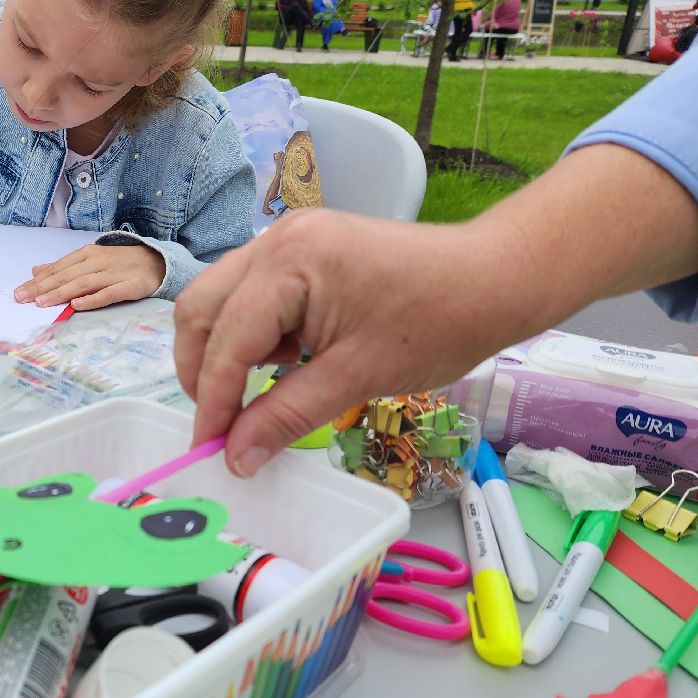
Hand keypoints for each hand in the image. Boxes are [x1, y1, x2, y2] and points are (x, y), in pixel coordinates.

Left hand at [13, 244, 165, 310]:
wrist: (157, 261)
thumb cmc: (119, 263)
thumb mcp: (89, 260)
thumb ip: (63, 266)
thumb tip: (35, 270)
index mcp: (86, 255)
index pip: (57, 268)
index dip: (37, 281)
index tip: (18, 292)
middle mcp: (97, 262)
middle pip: (65, 276)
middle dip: (41, 288)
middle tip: (21, 299)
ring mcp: (113, 274)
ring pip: (82, 283)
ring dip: (60, 293)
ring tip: (42, 303)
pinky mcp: (129, 286)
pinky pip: (108, 293)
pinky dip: (92, 299)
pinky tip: (77, 305)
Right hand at [174, 210, 512, 477]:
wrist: (496, 278)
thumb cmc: (438, 323)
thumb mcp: (357, 377)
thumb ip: (285, 415)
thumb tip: (235, 458)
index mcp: (289, 262)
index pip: (226, 339)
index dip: (212, 401)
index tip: (209, 450)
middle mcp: (276, 240)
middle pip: (202, 309)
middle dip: (201, 371)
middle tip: (218, 424)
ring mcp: (288, 240)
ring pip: (221, 300)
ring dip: (225, 352)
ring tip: (252, 398)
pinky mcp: (303, 251)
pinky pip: (253, 295)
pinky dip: (253, 334)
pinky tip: (284, 364)